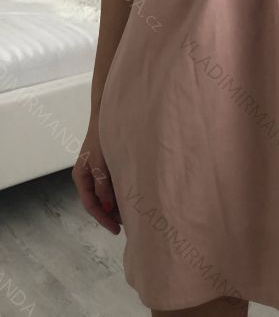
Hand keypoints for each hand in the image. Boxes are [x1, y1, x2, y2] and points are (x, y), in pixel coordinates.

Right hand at [71, 119, 120, 233]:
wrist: (108, 114)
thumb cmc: (102, 137)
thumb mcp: (101, 163)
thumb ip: (103, 185)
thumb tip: (108, 208)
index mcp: (80, 177)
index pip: (90, 204)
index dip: (104, 219)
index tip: (116, 230)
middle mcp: (87, 176)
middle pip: (97, 202)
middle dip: (110, 215)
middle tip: (127, 226)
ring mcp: (95, 171)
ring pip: (104, 194)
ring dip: (115, 205)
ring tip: (131, 215)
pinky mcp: (106, 165)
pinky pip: (110, 185)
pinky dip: (118, 193)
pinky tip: (130, 197)